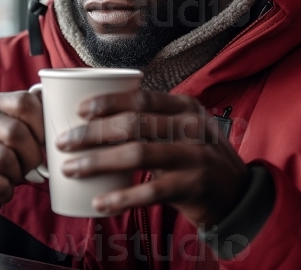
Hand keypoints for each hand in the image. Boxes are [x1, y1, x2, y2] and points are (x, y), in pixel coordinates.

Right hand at [0, 91, 44, 205]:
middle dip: (32, 155)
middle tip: (34, 165)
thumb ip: (35, 115)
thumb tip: (62, 108)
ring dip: (18, 173)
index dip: (42, 123)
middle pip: (16, 133)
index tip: (46, 140)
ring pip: (4, 159)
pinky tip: (4, 189)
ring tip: (16, 175)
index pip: (25, 102)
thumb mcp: (13, 124)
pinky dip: (6, 191)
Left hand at [56, 89, 248, 229]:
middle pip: (133, 124)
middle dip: (93, 132)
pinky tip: (98, 203)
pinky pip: (150, 192)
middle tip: (63, 142)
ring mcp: (193, 156)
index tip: (79, 110)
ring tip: (71, 168)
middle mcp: (190, 127)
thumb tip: (100, 118)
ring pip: (137, 154)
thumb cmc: (197, 154)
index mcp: (185, 106)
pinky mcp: (193, 187)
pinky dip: (121, 197)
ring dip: (98, 162)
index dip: (108, 101)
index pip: (141, 97)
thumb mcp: (184, 127)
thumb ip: (154, 119)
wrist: (237, 192)